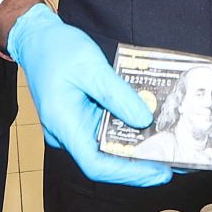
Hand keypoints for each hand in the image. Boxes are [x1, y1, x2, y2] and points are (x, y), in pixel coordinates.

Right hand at [6, 5, 171, 186]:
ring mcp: (74, 127)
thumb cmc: (57, 49)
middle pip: (105, 159)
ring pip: (107, 146)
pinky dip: (127, 130)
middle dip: (140, 163)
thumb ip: (117, 95)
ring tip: (168, 145)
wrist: (36, 38)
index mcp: (64, 124)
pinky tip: (150, 125)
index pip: (96, 164)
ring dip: (136, 147)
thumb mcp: (91, 67)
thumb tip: (143, 120)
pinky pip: (105, 130)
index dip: (129, 173)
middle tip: (174, 161)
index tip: (158, 172)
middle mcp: (67, 132)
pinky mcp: (82, 118)